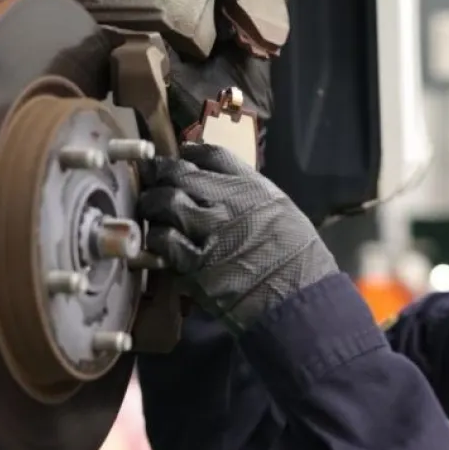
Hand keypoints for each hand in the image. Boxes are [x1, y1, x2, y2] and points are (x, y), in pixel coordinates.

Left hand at [137, 142, 337, 331]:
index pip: (213, 156)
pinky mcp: (197, 264)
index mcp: (252, 188)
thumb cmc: (297, 256)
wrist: (298, 297)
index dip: (191, 152)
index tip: (181, 155)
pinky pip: (165, 241)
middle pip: (181, 174)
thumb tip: (222, 182)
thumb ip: (251, 193)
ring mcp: (211, 232)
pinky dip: (157, 237)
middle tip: (151, 176)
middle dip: (160, 172)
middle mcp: (229, 203)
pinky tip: (158, 240)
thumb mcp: (282, 210)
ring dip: (153, 203)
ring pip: (167, 203)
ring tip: (150, 208)